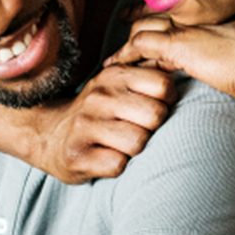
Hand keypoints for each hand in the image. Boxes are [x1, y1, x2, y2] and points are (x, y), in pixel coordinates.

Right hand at [30, 63, 175, 182]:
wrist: (49, 136)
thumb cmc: (97, 113)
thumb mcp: (116, 86)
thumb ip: (146, 77)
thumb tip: (185, 67)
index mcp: (113, 75)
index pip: (163, 85)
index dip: (166, 101)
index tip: (151, 109)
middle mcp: (98, 97)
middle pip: (155, 116)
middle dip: (152, 128)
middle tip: (136, 130)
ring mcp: (85, 127)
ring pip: (138, 143)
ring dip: (135, 150)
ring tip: (120, 145)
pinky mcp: (77, 156)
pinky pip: (118, 165)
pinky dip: (118, 167)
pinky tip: (106, 158)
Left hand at [111, 15, 234, 103]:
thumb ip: (231, 51)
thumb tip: (227, 64)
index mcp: (216, 15)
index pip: (178, 13)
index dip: (159, 18)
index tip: (145, 19)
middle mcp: (198, 17)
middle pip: (155, 16)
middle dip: (136, 23)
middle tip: (121, 30)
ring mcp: (187, 29)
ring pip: (143, 29)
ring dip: (127, 44)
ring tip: (114, 58)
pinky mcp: (178, 46)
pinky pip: (140, 45)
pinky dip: (125, 56)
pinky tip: (114, 65)